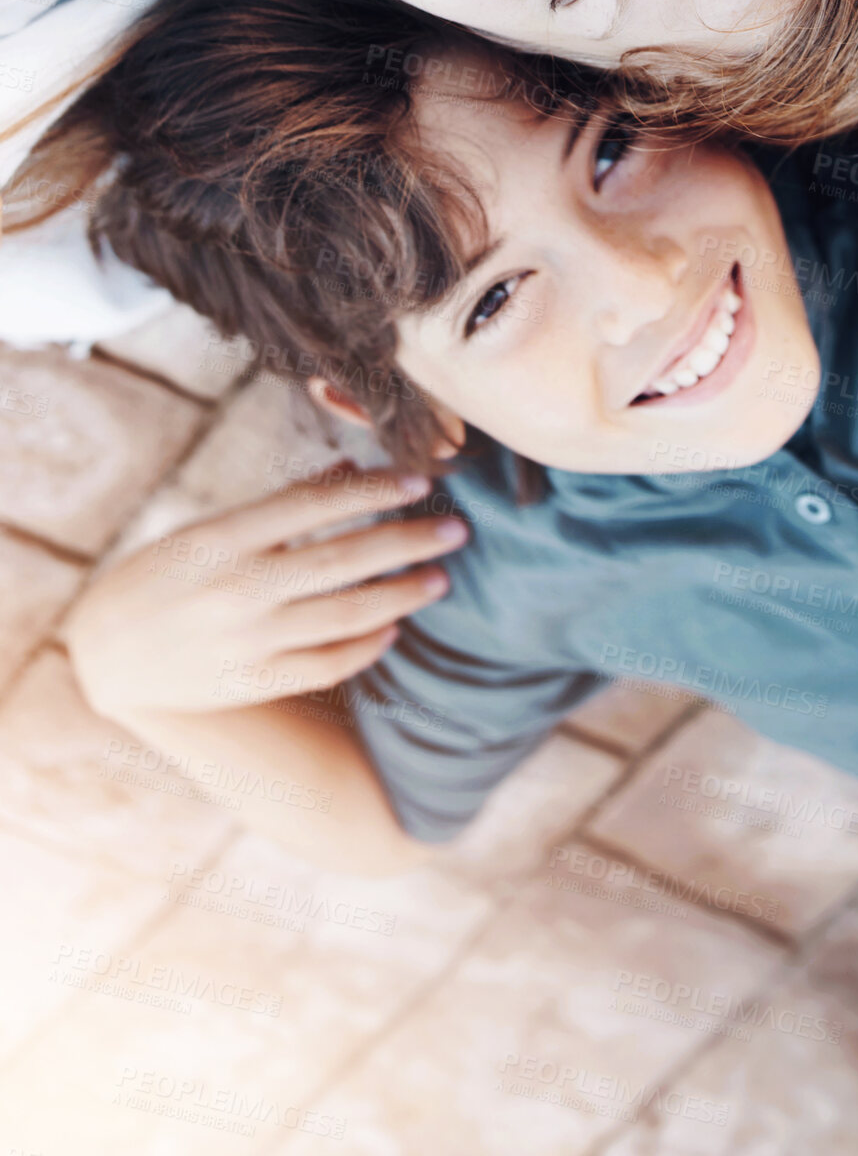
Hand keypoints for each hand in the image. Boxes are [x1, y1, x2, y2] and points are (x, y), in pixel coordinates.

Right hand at [64, 465, 467, 716]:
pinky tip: (394, 628)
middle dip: (407, 543)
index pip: (314, 506)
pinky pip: (324, 666)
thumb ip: (280, 506)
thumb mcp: (208, 528)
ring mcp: (245, 641)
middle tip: (457, 530)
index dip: (373, 493)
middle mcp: (236, 588)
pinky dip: (366, 647)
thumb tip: (351, 471)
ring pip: (344, 617)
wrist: (103, 653)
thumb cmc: (163, 574)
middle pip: (341, 562)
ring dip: (401, 596)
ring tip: (439, 579)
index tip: (420, 483)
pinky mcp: (251, 684)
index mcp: (223, 537)